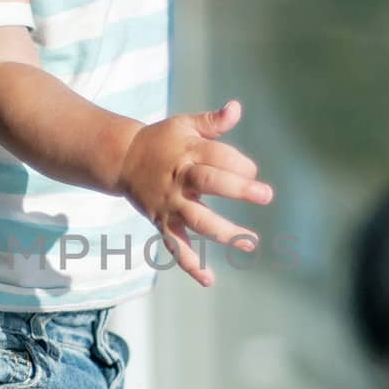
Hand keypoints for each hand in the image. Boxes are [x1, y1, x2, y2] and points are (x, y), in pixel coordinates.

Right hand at [116, 99, 272, 287]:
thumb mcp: (184, 125)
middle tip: (266, 195)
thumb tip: (236, 108)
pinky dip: (190, 264)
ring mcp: (170, 203)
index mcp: (187, 152)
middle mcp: (179, 179)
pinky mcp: (162, 222)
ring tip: (251, 242)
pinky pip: (176, 246)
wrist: (122, 159)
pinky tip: (209, 279)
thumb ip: (212, 122)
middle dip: (238, 189)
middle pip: (210, 183)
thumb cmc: (161, 141)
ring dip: (224, 232)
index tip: (252, 172)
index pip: (219, 156)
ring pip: (197, 220)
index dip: (239, 163)